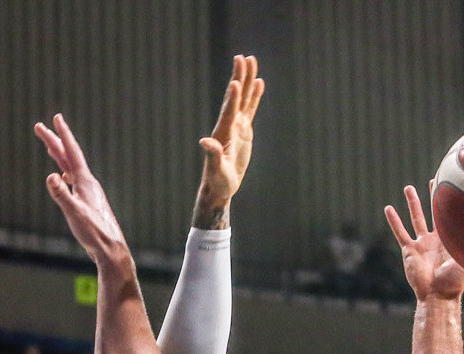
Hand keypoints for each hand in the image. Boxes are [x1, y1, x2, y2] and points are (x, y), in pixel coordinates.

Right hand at [37, 115, 130, 269]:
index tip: (56, 117)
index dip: (63, 134)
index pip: (72, 152)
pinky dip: (65, 173)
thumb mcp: (74, 214)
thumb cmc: (93, 233)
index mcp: (85, 182)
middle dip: (54, 141)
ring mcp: (88, 192)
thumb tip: (51, 176)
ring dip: (59, 155)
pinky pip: (73, 181)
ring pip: (71, 168)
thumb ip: (62, 195)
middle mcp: (88, 183)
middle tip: (40, 127)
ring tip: (49, 145)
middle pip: (68, 157)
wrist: (110, 249)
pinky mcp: (88, 202)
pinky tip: (62, 177)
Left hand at [194, 54, 264, 225]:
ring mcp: (236, 126)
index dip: (233, 97)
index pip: (229, 111)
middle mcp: (228, 125)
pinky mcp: (244, 131)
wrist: (220, 187)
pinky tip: (259, 83)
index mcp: (222, 132)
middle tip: (242, 58)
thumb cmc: (217, 181)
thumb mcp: (216, 170)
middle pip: (236, 97)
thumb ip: (212, 155)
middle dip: (239, 77)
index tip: (236, 82)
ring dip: (247, 80)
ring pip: (244, 98)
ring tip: (251, 60)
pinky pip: (250, 109)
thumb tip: (205, 141)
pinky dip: (254, 95)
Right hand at [385, 185, 463, 303]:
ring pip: (416, 218)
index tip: (456, 184)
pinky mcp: (409, 251)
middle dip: (434, 197)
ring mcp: (421, 244)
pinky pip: (400, 232)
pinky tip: (388, 208)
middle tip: (435, 180)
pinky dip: (394, 221)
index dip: (453, 202)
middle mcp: (436, 240)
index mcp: (451, 241)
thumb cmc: (456, 282)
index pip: (452, 216)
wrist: (438, 295)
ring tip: (408, 188)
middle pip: (434, 212)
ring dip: (412, 203)